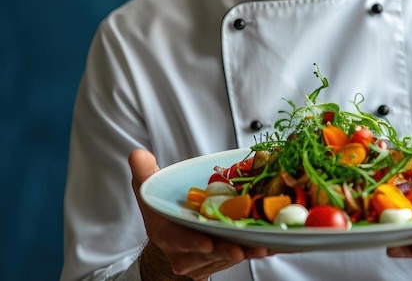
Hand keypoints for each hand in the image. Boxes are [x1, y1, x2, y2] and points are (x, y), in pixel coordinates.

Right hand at [129, 149, 270, 279]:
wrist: (169, 236)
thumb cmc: (162, 210)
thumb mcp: (149, 189)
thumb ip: (145, 172)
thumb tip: (138, 154)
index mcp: (168, 234)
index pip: (179, 241)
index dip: (193, 243)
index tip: (208, 243)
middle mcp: (185, 252)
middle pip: (208, 252)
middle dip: (226, 249)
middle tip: (243, 247)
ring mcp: (204, 259)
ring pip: (227, 256)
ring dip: (246, 251)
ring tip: (264, 246)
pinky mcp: (221, 259)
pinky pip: (239, 253)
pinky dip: (254, 249)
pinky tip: (272, 243)